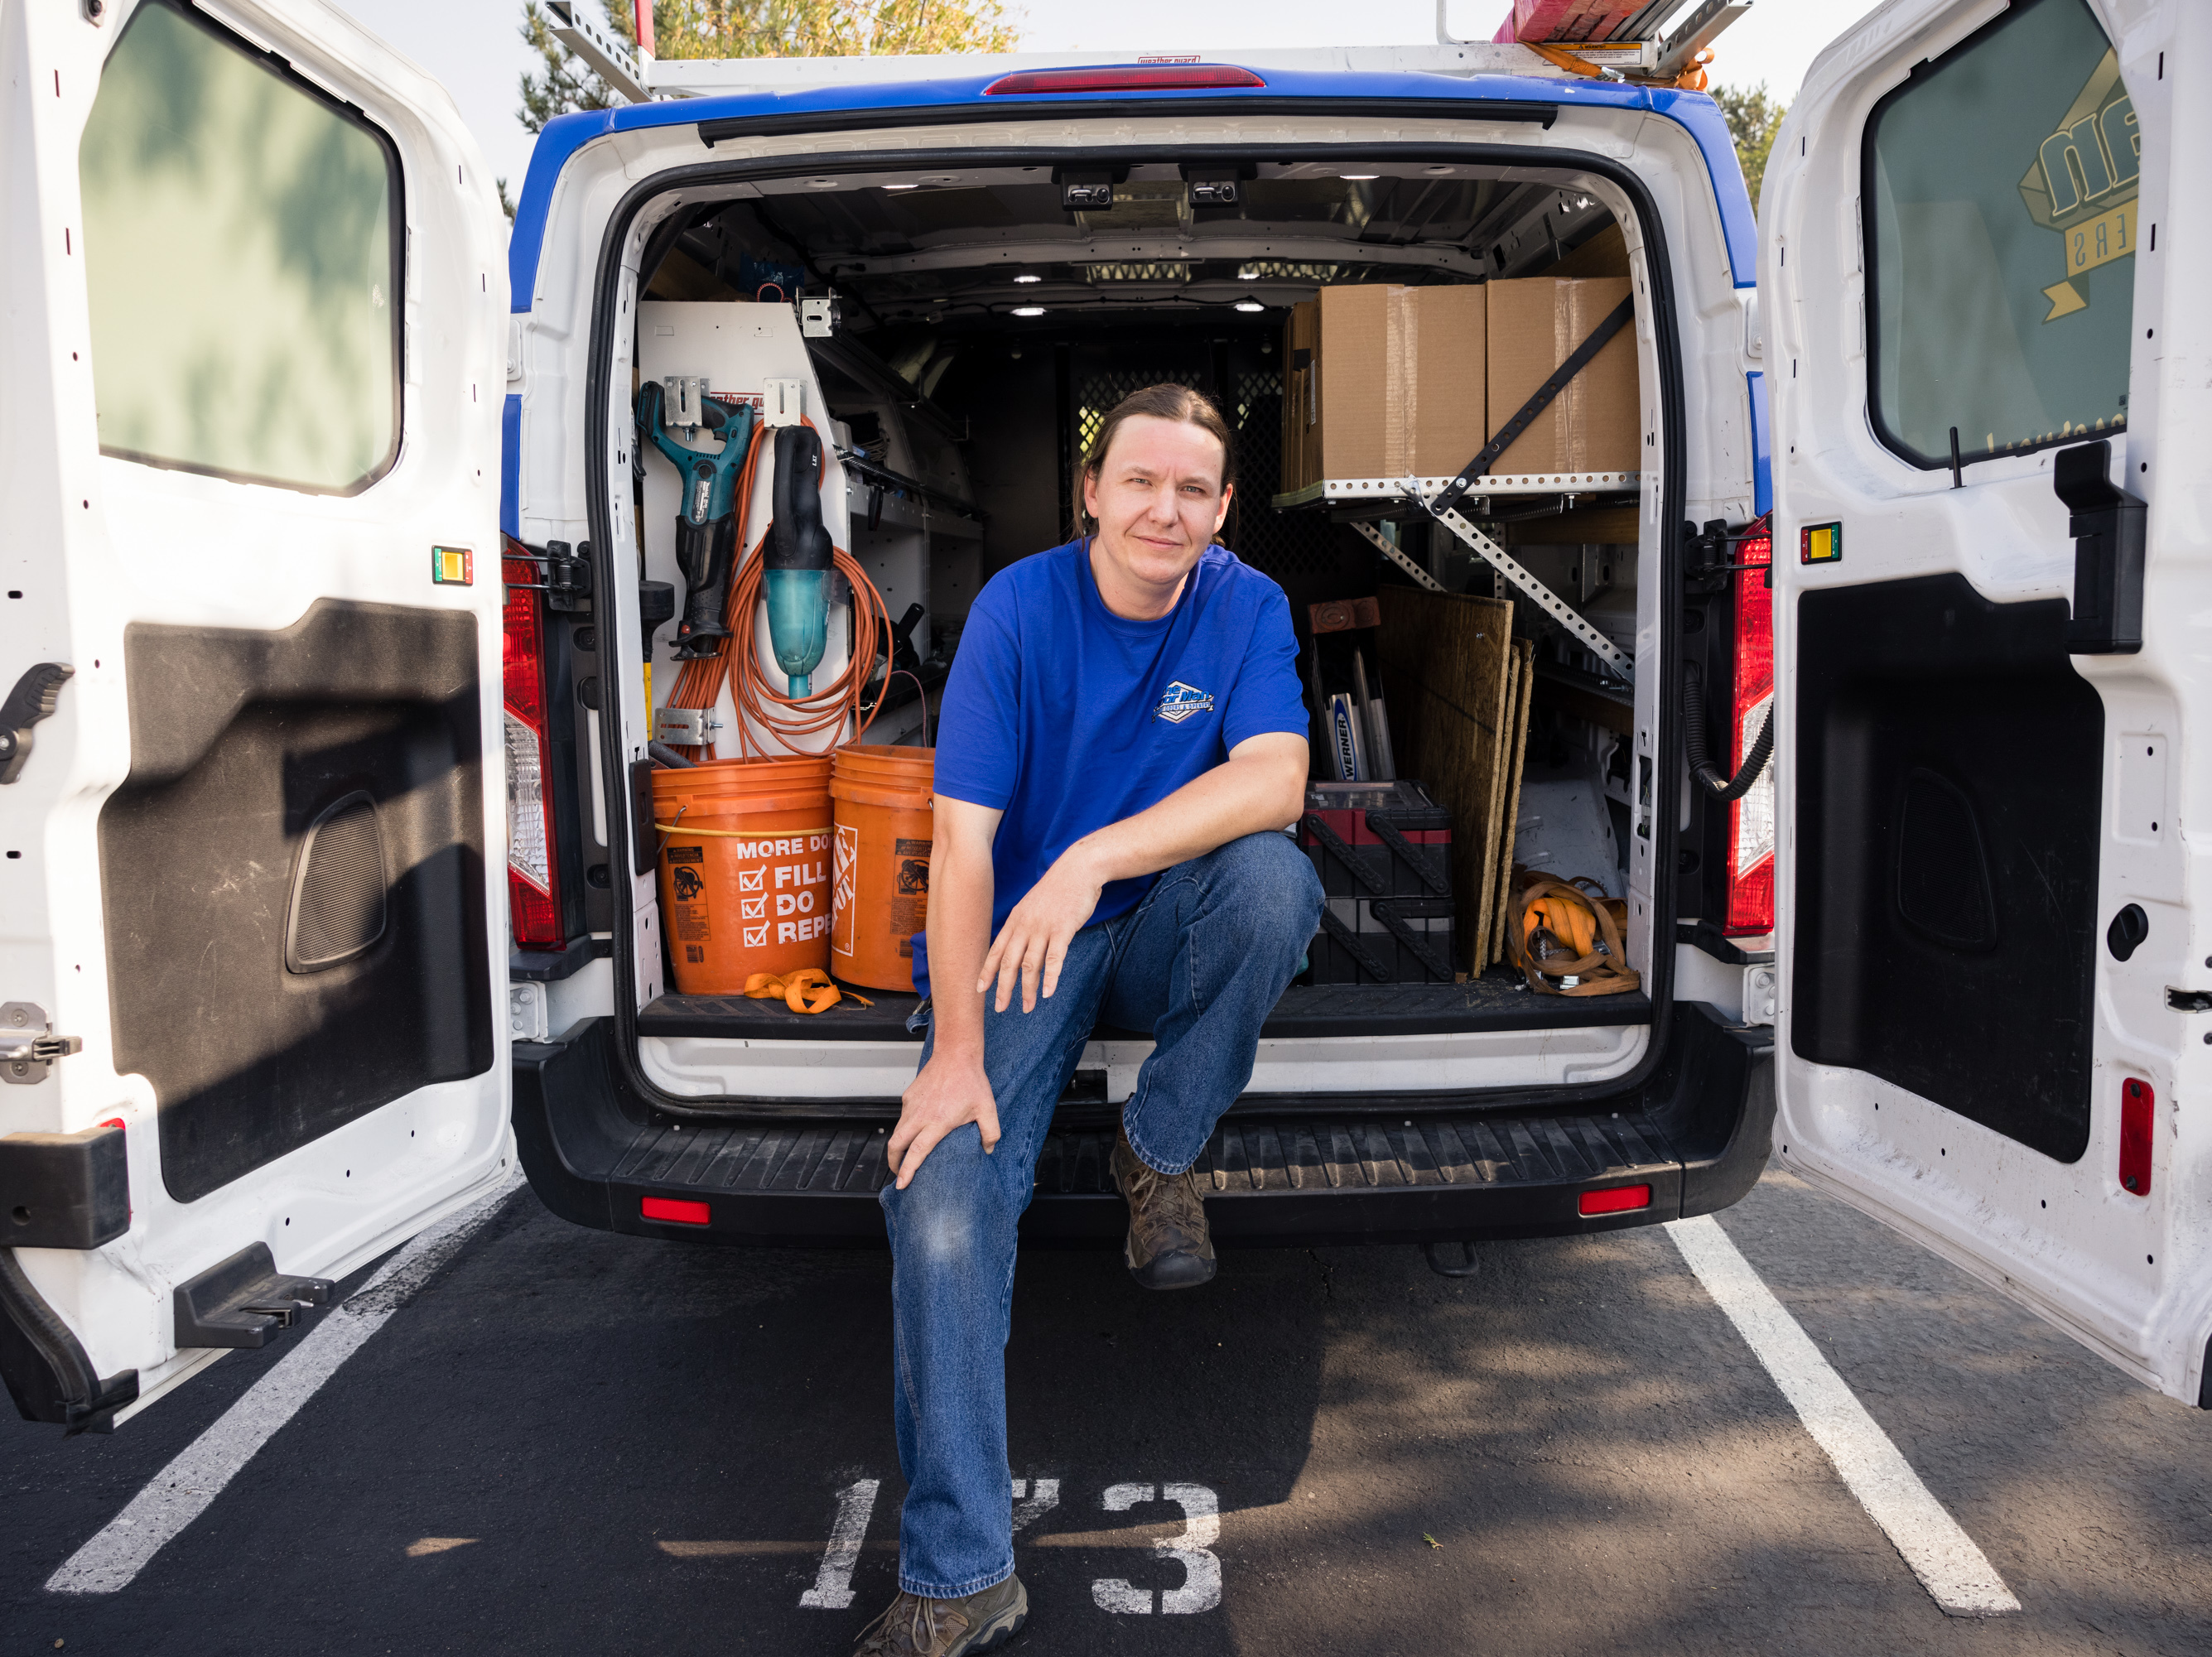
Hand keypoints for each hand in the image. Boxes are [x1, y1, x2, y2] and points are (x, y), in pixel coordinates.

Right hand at [889, 1047, 999, 1188]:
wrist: (956, 1053)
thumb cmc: (971, 1080)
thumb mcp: (987, 1109)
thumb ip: (990, 1133)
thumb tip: (988, 1149)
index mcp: (938, 1121)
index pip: (917, 1151)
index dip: (907, 1170)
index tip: (901, 1183)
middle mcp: (920, 1115)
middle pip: (896, 1144)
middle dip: (894, 1162)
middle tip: (898, 1174)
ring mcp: (912, 1105)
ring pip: (897, 1131)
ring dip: (899, 1146)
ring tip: (906, 1155)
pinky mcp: (908, 1096)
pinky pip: (903, 1116)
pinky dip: (905, 1128)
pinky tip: (916, 1130)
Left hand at [979, 844, 1103, 1012]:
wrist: (1078, 868)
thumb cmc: (1058, 888)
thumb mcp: (1033, 905)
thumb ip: (1024, 924)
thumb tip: (1019, 944)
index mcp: (1016, 920)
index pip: (996, 950)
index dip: (987, 972)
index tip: (979, 990)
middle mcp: (1025, 925)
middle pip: (1008, 962)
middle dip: (1003, 988)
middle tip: (999, 1008)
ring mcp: (1043, 927)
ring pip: (1030, 964)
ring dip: (1027, 989)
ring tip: (1027, 1007)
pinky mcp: (1063, 929)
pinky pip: (1055, 958)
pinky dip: (1051, 978)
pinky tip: (1049, 993)